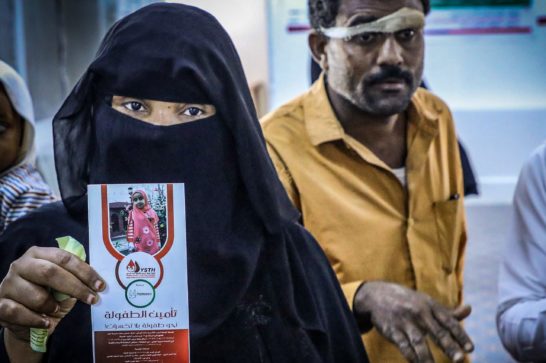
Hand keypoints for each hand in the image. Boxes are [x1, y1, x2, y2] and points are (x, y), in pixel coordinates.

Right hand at [0, 246, 104, 349]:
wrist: (23, 320)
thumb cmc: (48, 297)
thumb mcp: (62, 286)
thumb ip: (75, 279)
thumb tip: (97, 283)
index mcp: (38, 254)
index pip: (64, 258)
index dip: (84, 272)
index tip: (100, 285)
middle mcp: (20, 265)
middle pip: (50, 272)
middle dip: (75, 287)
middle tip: (91, 299)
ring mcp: (8, 284)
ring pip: (36, 296)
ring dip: (52, 306)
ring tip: (57, 310)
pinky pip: (19, 312)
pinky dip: (36, 320)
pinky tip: (46, 323)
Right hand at [354, 281, 472, 362]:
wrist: (376, 295)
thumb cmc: (407, 302)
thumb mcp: (426, 303)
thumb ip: (447, 312)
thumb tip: (469, 309)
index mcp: (430, 305)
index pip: (448, 321)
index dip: (460, 335)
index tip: (470, 349)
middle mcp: (418, 312)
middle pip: (436, 331)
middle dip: (448, 345)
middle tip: (460, 359)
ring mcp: (404, 321)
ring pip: (418, 341)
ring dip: (427, 356)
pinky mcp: (392, 330)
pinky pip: (403, 345)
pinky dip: (411, 355)